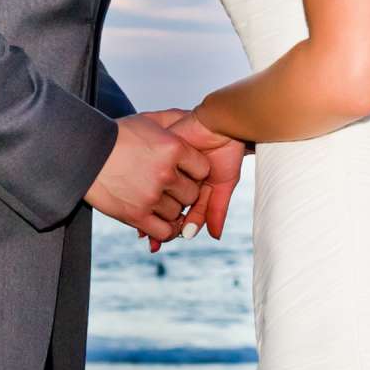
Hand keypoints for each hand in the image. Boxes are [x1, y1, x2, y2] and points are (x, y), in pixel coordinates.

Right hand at [85, 114, 211, 241]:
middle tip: (171, 187)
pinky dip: (166, 230)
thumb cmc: (117, 135)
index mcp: (172, 148)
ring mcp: (150, 196)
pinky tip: (161, 221)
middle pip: (192, 193)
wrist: (83, 153)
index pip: (203, 169)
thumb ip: (175, 119)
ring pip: (178, 213)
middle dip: (184, 191)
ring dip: (171, 209)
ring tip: (158, 199)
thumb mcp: (147, 120)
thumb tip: (194, 119)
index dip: (195, 171)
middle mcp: (164, 173)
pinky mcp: (135, 215)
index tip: (185, 171)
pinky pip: (164, 231)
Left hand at [139, 108, 245, 249]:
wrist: (224, 124)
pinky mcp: (161, 153)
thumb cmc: (228, 151)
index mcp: (189, 184)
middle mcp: (174, 176)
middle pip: (159, 203)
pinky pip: (153, 173)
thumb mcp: (222, 185)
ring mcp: (166, 165)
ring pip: (152, 190)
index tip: (157, 245)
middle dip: (153, 222)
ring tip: (142, 230)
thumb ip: (215, 209)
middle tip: (150, 243)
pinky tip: (141, 201)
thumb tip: (214, 237)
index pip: (175, 210)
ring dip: (147, 209)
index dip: (167, 228)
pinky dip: (147, 189)